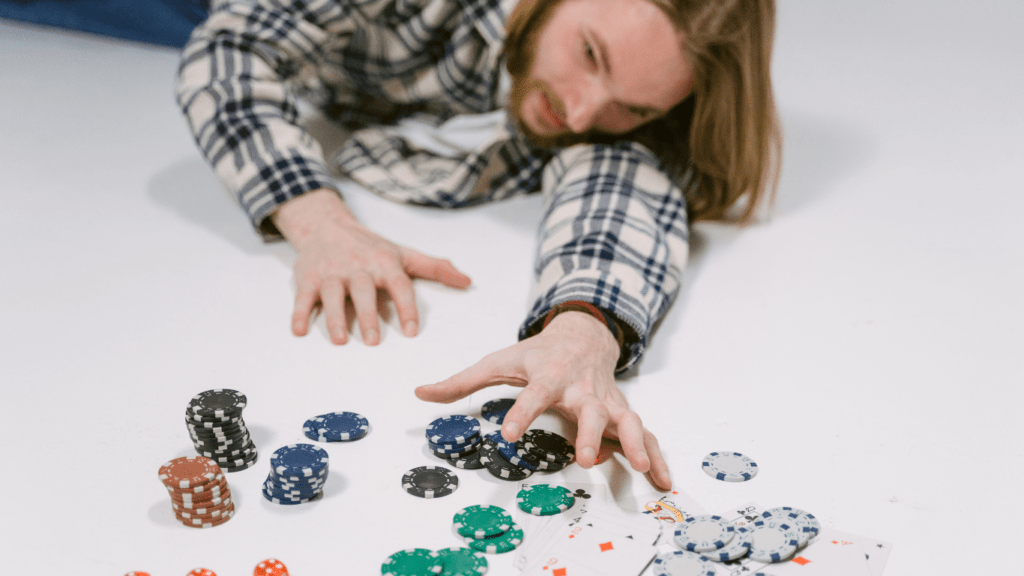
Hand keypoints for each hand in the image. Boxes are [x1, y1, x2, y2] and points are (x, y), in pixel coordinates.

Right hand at [272, 189, 471, 344]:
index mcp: (384, 262)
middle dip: (367, 315)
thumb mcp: (403, 254)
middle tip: (374, 341)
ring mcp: (331, 272)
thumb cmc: (370, 246)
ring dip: (334, 318)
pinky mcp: (307, 277)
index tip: (411, 331)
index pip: (399, 285)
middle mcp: (358, 267)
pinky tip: (299, 331)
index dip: (406, 308)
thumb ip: (435, 268)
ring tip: (341, 341)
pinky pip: (303, 297)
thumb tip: (467, 281)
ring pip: (332, 294)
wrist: (326, 225)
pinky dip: (299, 313)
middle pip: (363, 291)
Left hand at [415, 311, 671, 489]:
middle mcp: (582, 389)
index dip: (521, 413)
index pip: (533, 394)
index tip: (508, 434)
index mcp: (549, 375)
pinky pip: (645, 435)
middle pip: (591, 410)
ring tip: (641, 469)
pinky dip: (658, 457)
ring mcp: (607, 401)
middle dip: (591, 433)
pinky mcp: (623, 412)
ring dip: (635, 444)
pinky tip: (663, 481)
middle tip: (587, 457)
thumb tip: (420, 393)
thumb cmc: (536, 354)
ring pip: (626, 421)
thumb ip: (461, 382)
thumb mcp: (498, 361)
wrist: (582, 335)